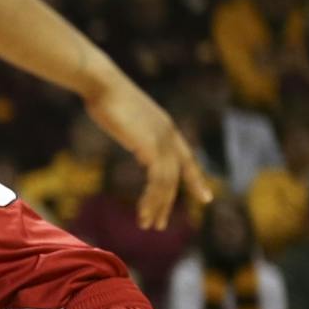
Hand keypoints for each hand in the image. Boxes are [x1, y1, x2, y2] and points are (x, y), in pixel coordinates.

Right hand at [82, 73, 212, 227]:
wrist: (102, 84)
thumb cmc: (104, 95)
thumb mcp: (123, 115)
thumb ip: (131, 126)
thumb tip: (125, 128)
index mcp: (166, 127)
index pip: (187, 158)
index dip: (196, 179)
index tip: (206, 197)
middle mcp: (169, 134)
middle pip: (178, 175)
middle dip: (168, 202)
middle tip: (159, 224)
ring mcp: (162, 140)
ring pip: (168, 182)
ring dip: (157, 206)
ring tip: (147, 224)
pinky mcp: (151, 147)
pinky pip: (158, 181)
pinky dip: (151, 199)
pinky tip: (143, 211)